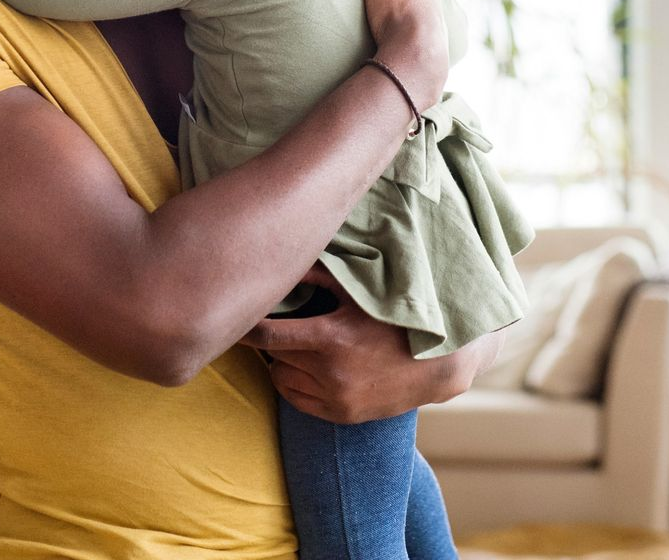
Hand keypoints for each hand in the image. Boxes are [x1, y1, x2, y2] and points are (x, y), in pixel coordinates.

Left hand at [238, 266, 504, 422]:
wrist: (440, 362)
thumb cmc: (395, 314)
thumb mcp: (358, 289)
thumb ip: (315, 273)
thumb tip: (275, 252)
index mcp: (331, 337)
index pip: (265, 334)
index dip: (242, 324)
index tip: (227, 312)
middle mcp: (331, 374)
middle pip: (271, 356)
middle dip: (266, 337)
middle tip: (263, 318)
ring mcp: (337, 399)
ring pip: (279, 379)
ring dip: (279, 360)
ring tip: (292, 340)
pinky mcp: (342, 416)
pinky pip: (295, 400)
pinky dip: (291, 381)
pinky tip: (304, 362)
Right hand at [351, 0, 448, 110]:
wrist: (415, 57)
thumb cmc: (397, 10)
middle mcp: (432, 0)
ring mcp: (434, 26)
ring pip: (429, 6)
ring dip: (421, 0)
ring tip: (412, 0)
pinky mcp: (430, 49)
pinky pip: (425, 32)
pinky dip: (418, 27)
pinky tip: (413, 34)